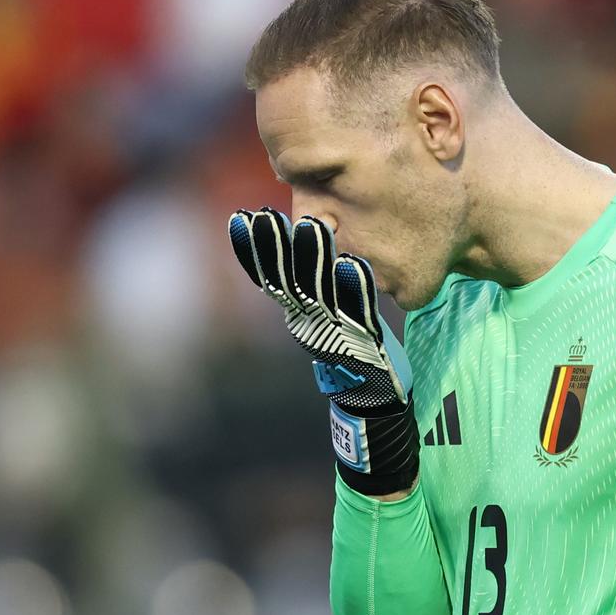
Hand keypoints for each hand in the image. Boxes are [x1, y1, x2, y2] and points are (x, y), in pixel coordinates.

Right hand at [228, 207, 417, 495]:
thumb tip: (298, 241)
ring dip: (315, 260)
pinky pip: (360, 312)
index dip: (255, 251)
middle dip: (276, 249)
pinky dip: (355, 288)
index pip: (272, 278)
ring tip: (311, 226)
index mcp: (299, 314)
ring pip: (321, 293)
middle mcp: (311, 322)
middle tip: (265, 216)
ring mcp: (337, 332)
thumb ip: (309, 286)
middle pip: (289, 283)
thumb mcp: (322, 316)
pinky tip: (351, 263)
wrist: (373, 398)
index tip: (242, 220)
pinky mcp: (367, 342)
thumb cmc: (349, 349)